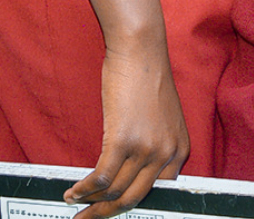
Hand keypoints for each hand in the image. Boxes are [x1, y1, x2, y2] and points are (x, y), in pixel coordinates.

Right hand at [63, 44, 189, 217]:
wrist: (140, 50)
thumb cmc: (146, 79)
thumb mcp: (163, 119)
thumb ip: (156, 147)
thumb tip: (132, 174)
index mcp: (180, 151)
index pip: (157, 193)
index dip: (131, 205)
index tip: (113, 210)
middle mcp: (167, 154)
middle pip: (134, 199)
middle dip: (107, 213)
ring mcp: (146, 149)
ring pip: (115, 192)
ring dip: (91, 203)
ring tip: (74, 203)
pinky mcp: (123, 140)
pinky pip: (101, 177)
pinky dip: (84, 189)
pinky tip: (73, 191)